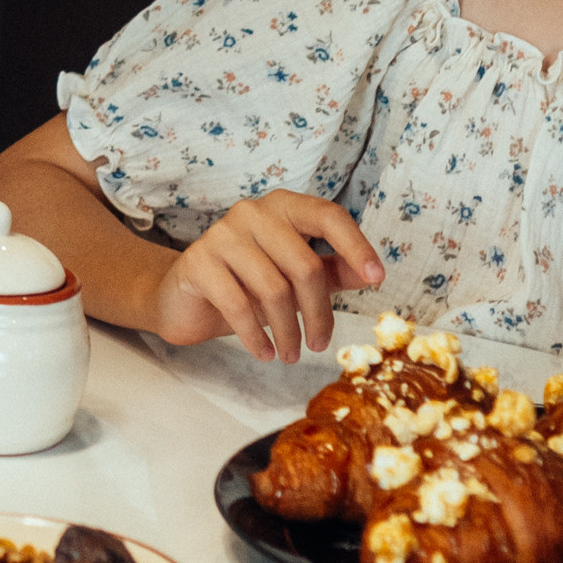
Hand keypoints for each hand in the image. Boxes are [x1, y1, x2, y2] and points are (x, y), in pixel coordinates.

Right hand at [153, 193, 382, 363]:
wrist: (185, 299)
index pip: (327, 215)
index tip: (377, 278)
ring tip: (291, 354)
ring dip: (288, 331)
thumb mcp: (294, 278)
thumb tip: (372, 274)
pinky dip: (256, 337)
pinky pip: (238, 305)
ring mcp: (221, 234)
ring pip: (273, 289)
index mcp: (282, 208)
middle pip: (303, 264)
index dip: (356, 246)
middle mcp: (252, 212)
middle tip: (320, 345)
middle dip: (319, 313)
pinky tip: (265, 352)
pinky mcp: (198, 262)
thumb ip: (331, 271)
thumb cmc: (246, 285)